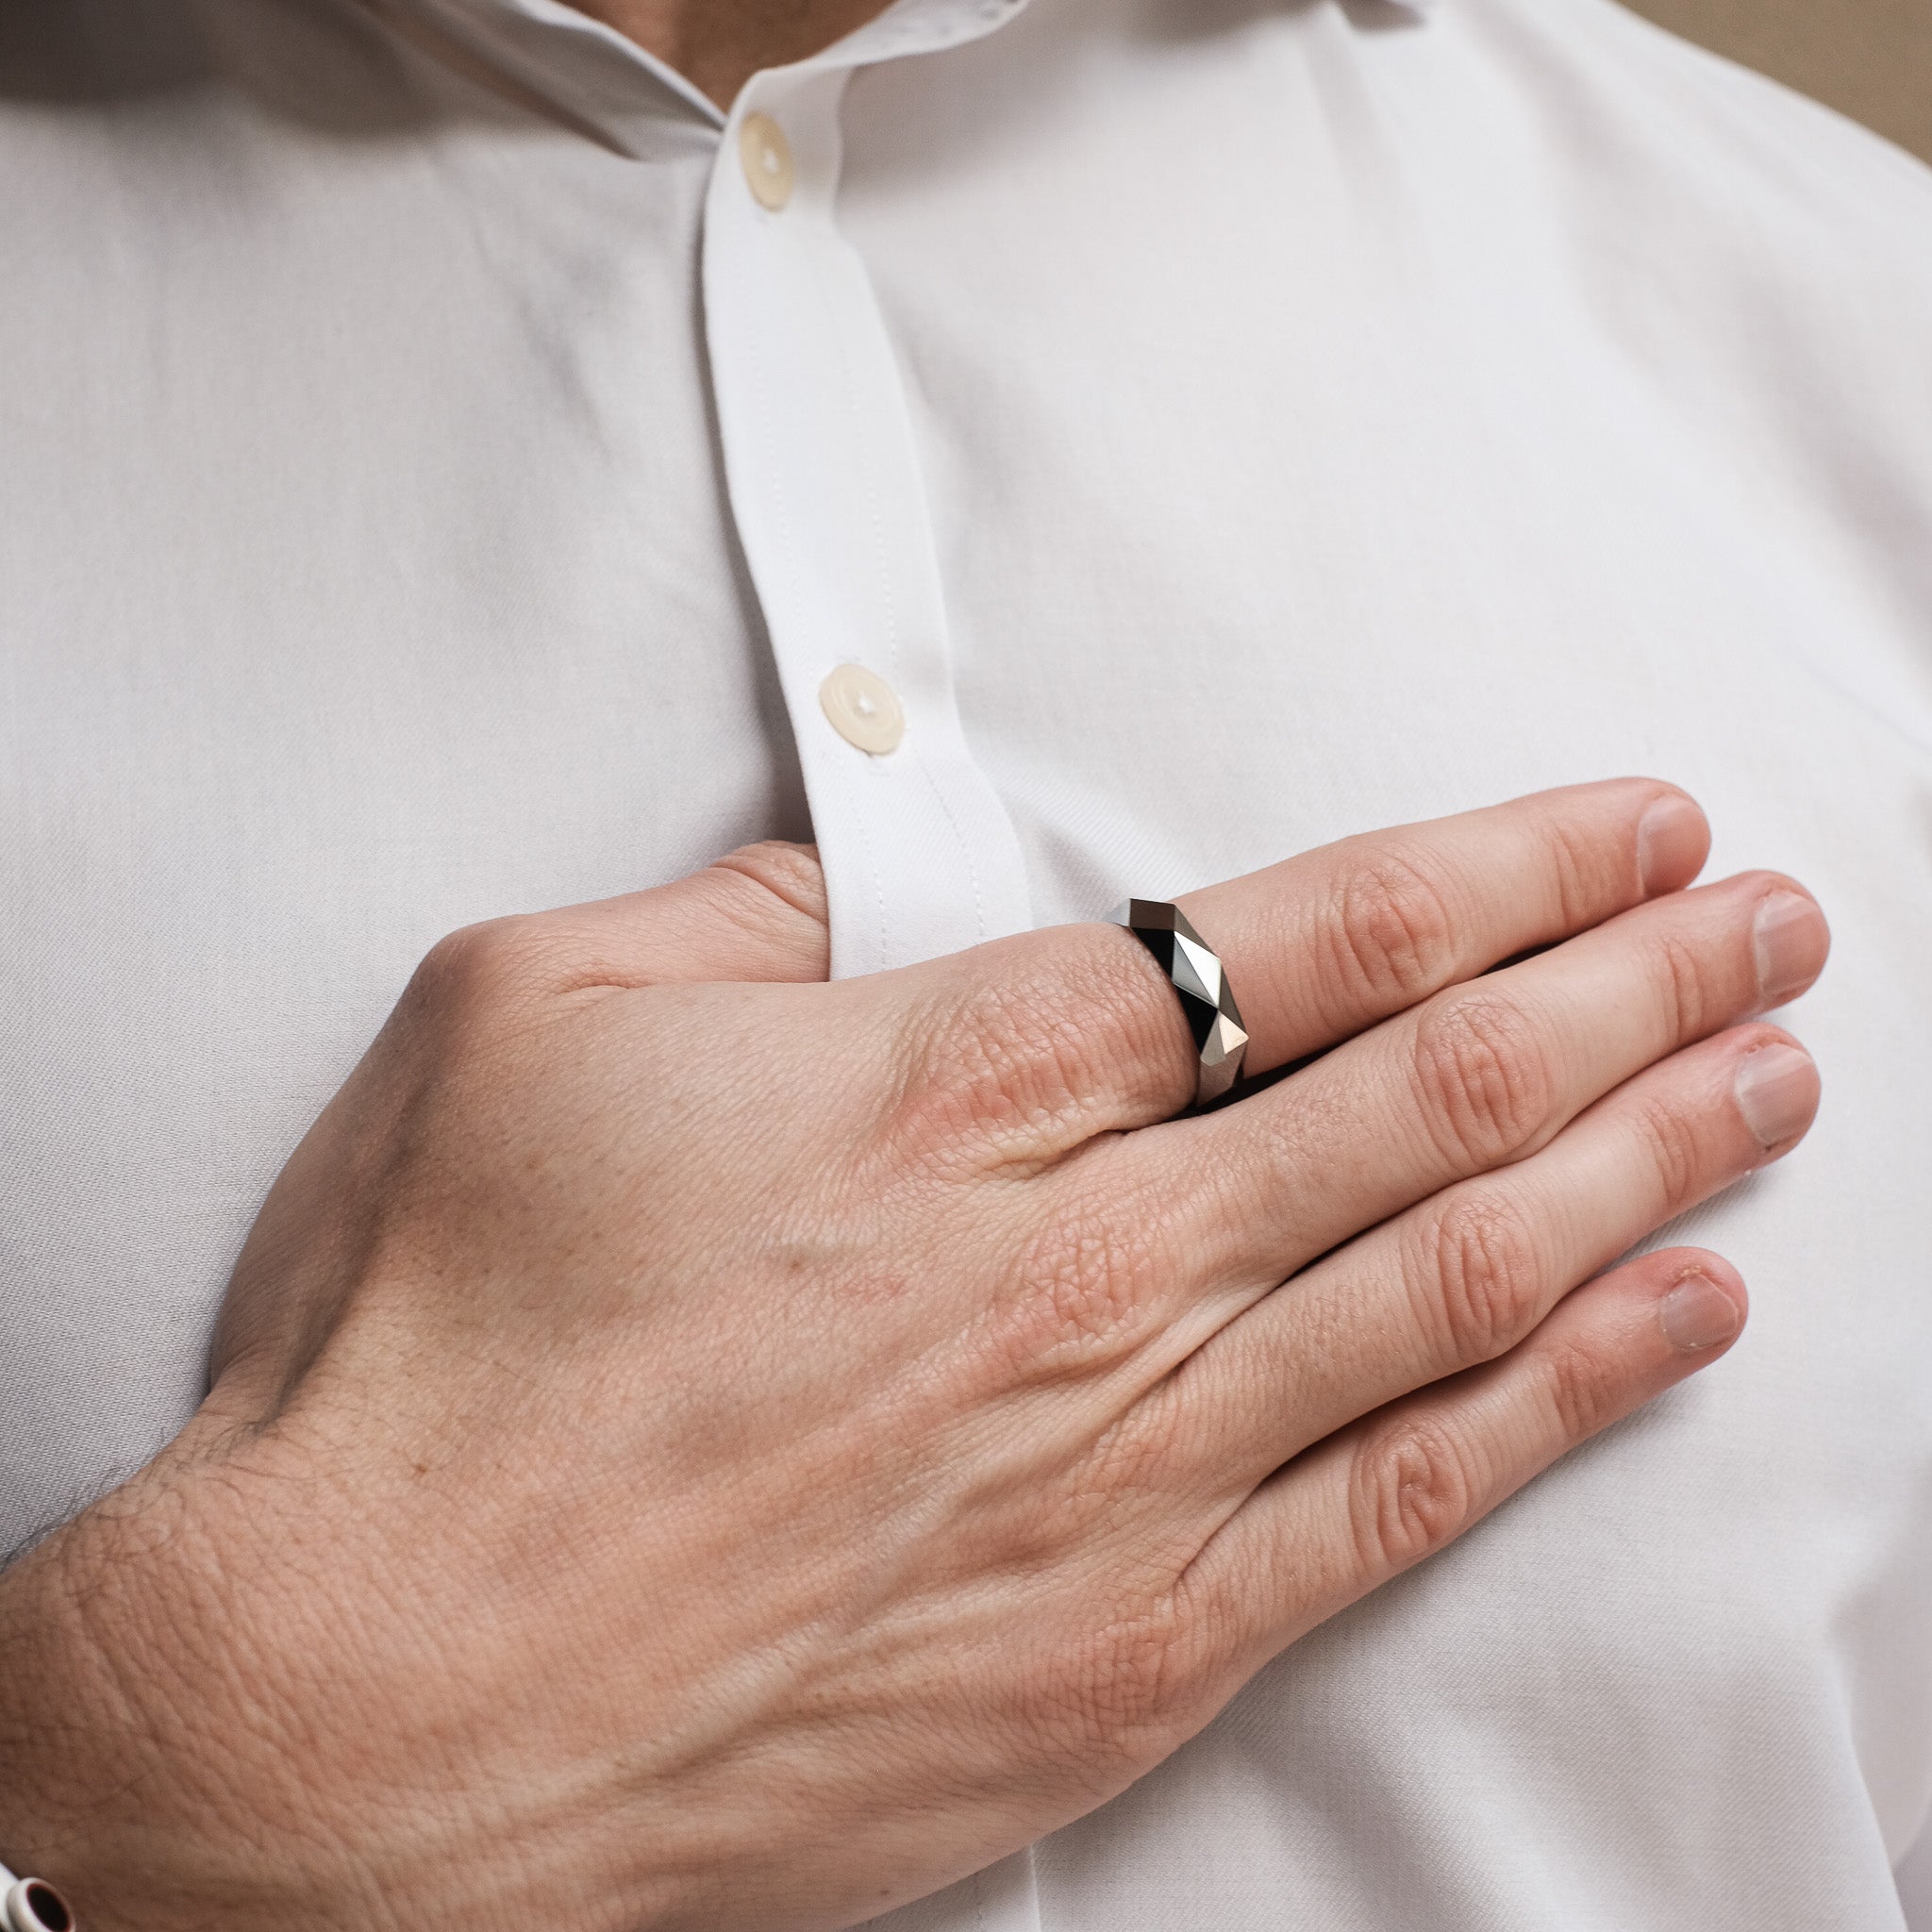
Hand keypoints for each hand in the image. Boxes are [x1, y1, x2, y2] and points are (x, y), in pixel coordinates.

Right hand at [0, 781, 1825, 1930]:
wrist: (358, 1716)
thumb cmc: (425, 1365)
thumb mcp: (513, 1022)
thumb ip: (719, 916)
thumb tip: (835, 878)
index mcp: (946, 1087)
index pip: (1304, 939)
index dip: (1501, 867)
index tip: (1624, 828)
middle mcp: (1082, 1264)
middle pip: (1435, 1087)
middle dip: (1633, 984)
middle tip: (1763, 918)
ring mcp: (1126, 1464)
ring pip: (1461, 1270)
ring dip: (1646, 1155)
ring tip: (1770, 1078)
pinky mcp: (1125, 1648)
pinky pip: (1402, 1496)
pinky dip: (1563, 1396)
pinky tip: (1670, 1319)